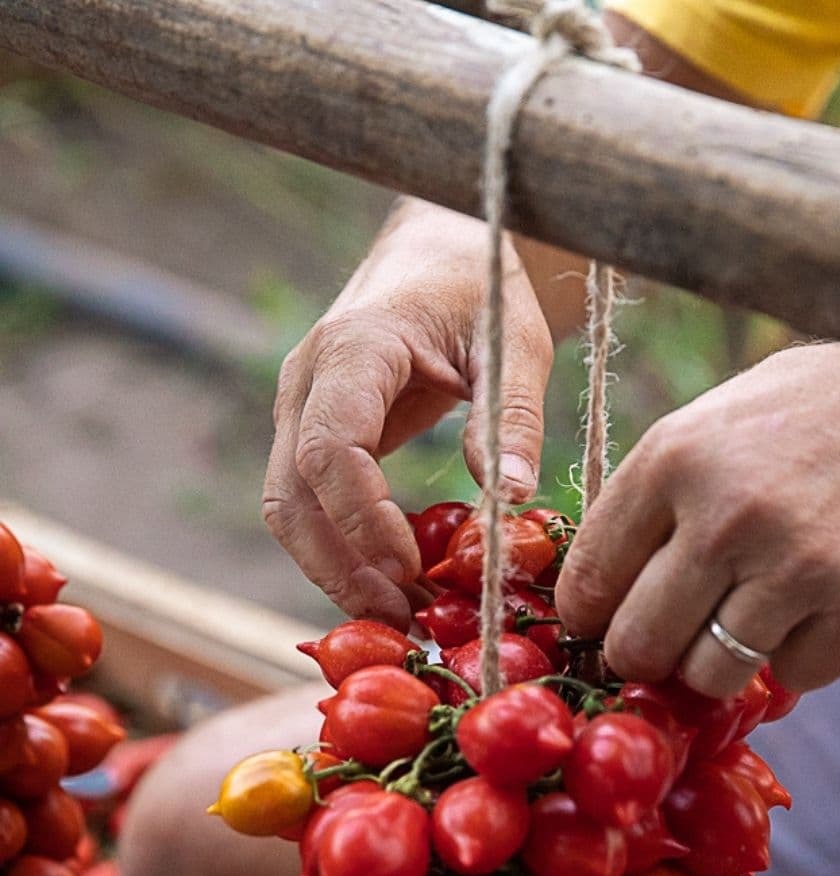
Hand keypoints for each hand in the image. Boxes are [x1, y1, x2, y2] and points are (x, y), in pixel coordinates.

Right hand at [263, 201, 552, 626]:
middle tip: (408, 624)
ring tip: (406, 618)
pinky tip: (395, 587)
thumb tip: (514, 500)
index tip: (415, 573)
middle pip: (291, 497)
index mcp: (353, 349)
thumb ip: (513, 417)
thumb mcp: (514, 341)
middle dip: (342, 570)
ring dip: (338, 572)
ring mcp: (300, 410)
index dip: (364, 521)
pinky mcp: (314, 434)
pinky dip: (343, 553)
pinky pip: (310, 505)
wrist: (440, 251)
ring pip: (290, 510)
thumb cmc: (481, 287)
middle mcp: (307, 383)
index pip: (330, 450)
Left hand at [556, 343, 839, 694]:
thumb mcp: (708, 425)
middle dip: (647, 656)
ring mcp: (796, 562)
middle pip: (639, 646)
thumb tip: (592, 600)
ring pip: (711, 676)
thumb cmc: (809, 415)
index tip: (604, 626)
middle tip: (670, 642)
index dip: (589, 618)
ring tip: (751, 614)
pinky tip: (816, 604)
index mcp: (671, 459)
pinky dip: (799, 654)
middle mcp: (725, 514)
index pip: (588, 581)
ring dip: (724, 661)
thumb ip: (651, 503)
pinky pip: (794, 676)